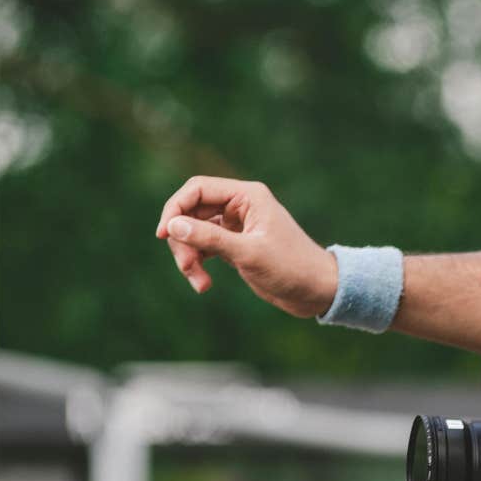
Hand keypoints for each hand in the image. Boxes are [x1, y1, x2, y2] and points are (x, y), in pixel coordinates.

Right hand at [155, 176, 338, 318]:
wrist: (318, 290)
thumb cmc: (291, 267)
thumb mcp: (248, 253)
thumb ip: (210, 237)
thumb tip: (172, 224)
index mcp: (248, 196)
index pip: (198, 189)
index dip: (175, 208)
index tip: (163, 234)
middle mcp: (241, 206)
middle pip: (191, 212)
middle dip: (183, 240)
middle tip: (187, 267)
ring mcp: (236, 226)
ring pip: (194, 232)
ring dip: (189, 257)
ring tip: (200, 283)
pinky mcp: (234, 245)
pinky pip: (203, 248)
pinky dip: (197, 264)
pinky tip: (203, 285)